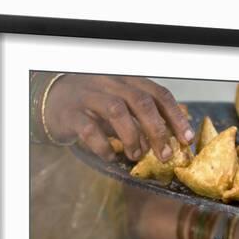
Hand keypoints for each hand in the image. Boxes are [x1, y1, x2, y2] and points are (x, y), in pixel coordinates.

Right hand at [45, 74, 194, 161]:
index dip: (175, 116)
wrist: (52, 101)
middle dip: (157, 130)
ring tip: (136, 156)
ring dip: (132, 137)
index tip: (186, 139)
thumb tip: (168, 140)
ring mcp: (89, 96)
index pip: (158, 94)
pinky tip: (110, 157)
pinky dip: (103, 146)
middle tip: (164, 155)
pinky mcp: (71, 113)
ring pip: (117, 111)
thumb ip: (140, 118)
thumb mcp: (120, 105)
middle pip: (141, 102)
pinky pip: (90, 129)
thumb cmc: (92, 106)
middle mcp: (110, 84)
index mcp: (127, 81)